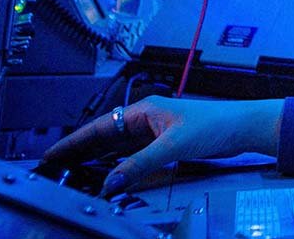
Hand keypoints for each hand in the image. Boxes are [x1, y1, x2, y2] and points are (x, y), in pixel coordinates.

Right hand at [42, 96, 283, 195]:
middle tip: (55, 169)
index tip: (53, 154)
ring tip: (73, 174)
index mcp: (143, 111)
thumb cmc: (214, 123)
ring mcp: (154, 134)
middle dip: (79, 152)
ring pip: (117, 149)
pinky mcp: (164, 146)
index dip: (74, 141)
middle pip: (104, 138)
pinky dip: (118, 167)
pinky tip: (109, 176)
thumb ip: (140, 165)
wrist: (241, 127)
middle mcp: (146, 120)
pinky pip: (132, 157)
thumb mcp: (172, 146)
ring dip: (97, 161)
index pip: (100, 127)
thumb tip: (111, 182)